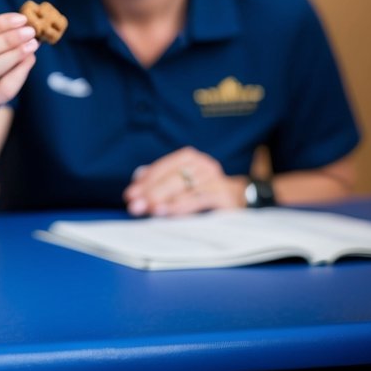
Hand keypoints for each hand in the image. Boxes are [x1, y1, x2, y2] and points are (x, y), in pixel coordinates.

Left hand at [124, 147, 245, 216]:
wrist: (241, 199)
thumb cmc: (203, 192)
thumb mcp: (182, 184)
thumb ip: (160, 181)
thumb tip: (137, 179)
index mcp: (189, 158)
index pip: (163, 168)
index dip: (145, 182)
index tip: (129, 195)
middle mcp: (203, 164)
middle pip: (172, 178)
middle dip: (151, 192)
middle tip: (134, 206)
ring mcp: (215, 179)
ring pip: (185, 188)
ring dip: (164, 199)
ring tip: (149, 209)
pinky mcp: (225, 195)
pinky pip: (200, 200)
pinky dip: (182, 206)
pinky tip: (168, 212)